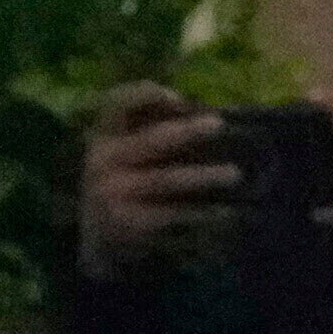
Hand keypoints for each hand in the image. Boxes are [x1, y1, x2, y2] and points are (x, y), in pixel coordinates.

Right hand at [71, 85, 236, 274]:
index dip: (148, 95)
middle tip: (218, 124)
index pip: (119, 104)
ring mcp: (115, 194)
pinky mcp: (129, 223)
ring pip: (166, 180)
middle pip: (152, 141)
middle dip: (187, 131)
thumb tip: (200, 109)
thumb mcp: (122, 149)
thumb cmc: (122, 181)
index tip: (179, 98)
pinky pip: (172, 214)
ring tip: (234, 174)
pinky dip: (202, 214)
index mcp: (104, 136)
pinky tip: (226, 212)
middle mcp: (104, 162)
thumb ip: (149, 125)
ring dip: (203, 175)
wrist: (98, 237)